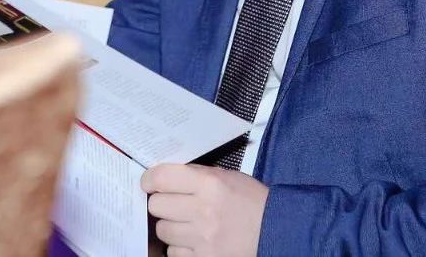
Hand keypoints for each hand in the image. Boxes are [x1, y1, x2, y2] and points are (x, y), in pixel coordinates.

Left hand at [142, 163, 267, 256]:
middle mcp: (203, 210)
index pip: (161, 178)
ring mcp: (202, 238)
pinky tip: (193, 241)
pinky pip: (174, 253)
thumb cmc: (250, 200)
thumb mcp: (225, 177)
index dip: (149, 180)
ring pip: (162, 231)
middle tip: (172, 205)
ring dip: (170, 227)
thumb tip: (163, 178)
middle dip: (161, 204)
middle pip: (156, 206)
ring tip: (186, 223)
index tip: (149, 183)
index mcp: (209, 184)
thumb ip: (195, 175)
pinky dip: (180, 247)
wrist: (276, 231)